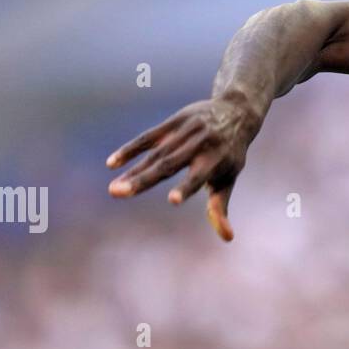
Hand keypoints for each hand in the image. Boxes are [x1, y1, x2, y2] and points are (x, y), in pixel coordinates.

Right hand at [106, 98, 259, 240]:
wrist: (236, 110)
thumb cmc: (230, 152)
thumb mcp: (229, 176)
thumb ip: (220, 206)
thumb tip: (228, 238)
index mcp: (216, 159)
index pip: (199, 176)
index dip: (187, 187)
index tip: (173, 200)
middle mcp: (200, 144)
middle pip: (169, 164)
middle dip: (144, 179)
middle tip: (118, 194)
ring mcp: (186, 131)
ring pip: (155, 154)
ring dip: (133, 171)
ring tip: (113, 190)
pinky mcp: (174, 122)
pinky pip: (148, 137)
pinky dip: (130, 149)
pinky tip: (112, 163)